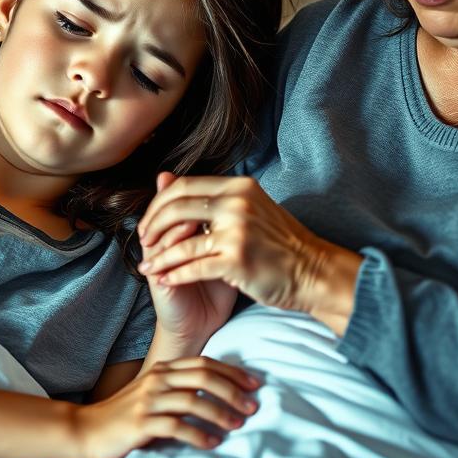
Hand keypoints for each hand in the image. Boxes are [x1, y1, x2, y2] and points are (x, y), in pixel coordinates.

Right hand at [72, 356, 259, 457]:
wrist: (87, 430)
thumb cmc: (126, 416)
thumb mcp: (153, 395)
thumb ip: (180, 390)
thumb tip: (218, 395)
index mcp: (162, 369)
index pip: (204, 363)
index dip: (232, 372)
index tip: (255, 385)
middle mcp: (156, 380)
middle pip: (203, 377)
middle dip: (232, 391)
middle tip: (252, 407)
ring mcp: (147, 400)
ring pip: (192, 401)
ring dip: (219, 413)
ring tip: (237, 425)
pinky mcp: (139, 423)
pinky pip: (175, 427)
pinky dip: (197, 435)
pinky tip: (212, 443)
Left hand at [138, 174, 357, 324]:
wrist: (314, 272)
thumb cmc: (280, 243)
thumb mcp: (250, 207)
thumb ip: (212, 196)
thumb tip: (164, 177)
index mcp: (238, 187)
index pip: (184, 186)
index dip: (158, 204)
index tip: (150, 221)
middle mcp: (236, 204)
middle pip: (175, 208)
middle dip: (151, 227)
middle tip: (143, 242)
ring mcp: (237, 231)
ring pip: (180, 242)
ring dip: (158, 257)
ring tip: (147, 267)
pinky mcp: (237, 260)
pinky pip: (192, 266)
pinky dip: (173, 274)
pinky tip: (164, 280)